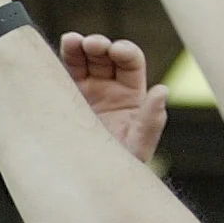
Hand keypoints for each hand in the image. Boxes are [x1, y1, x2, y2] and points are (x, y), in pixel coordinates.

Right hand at [60, 32, 169, 164]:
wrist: (88, 181)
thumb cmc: (118, 166)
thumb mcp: (138, 145)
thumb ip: (151, 120)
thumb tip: (162, 90)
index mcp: (130, 95)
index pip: (131, 64)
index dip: (125, 52)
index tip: (116, 50)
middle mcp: (108, 88)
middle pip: (105, 57)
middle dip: (100, 46)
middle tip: (93, 44)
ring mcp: (84, 92)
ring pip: (82, 60)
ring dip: (78, 47)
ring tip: (72, 41)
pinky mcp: (63, 99)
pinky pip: (60, 75)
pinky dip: (61, 60)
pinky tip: (60, 48)